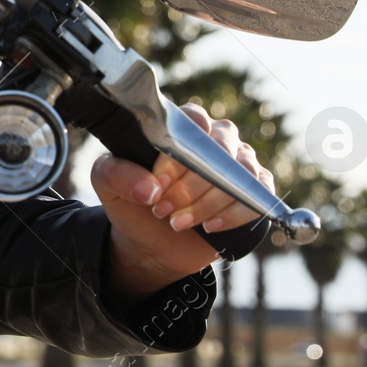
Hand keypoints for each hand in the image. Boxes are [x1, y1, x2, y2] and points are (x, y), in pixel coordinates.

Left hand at [89, 103, 274, 302]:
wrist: (151, 244)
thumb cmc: (132, 202)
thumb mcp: (108, 184)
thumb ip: (117, 173)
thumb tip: (149, 186)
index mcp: (182, 125)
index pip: (193, 122)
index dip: (177, 155)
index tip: (157, 183)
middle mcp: (216, 139)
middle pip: (218, 150)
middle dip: (189, 184)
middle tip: (161, 208)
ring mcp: (239, 165)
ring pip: (239, 175)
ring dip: (207, 203)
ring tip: (176, 222)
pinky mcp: (253, 193)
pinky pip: (258, 197)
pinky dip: (234, 214)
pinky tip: (209, 227)